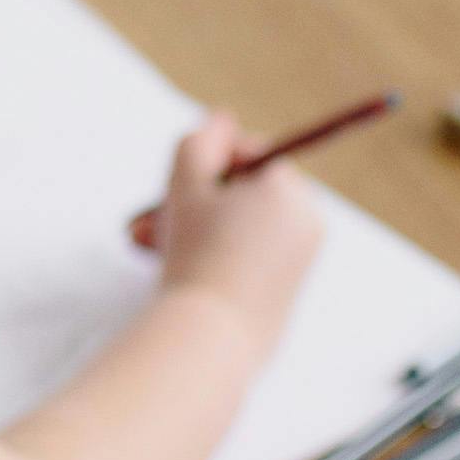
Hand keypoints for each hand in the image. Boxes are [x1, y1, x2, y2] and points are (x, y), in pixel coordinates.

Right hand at [140, 114, 321, 345]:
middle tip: (152, 220)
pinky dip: (219, 255)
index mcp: (291, 189)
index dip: (208, 166)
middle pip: (248, 191)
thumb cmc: (196, 255)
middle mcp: (308, 219)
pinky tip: (179, 270)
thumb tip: (222, 120)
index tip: (177, 191)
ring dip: (199, 228)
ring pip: (245, 225)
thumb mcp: (185, 184)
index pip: (252, 153)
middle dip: (198, 201)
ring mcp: (303, 259)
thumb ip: (200, 141)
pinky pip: (254, 256)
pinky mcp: (289, 290)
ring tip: (151, 247)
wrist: (211, 339)